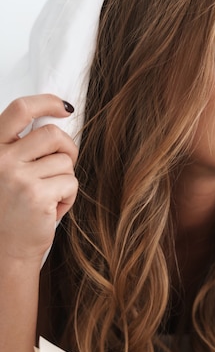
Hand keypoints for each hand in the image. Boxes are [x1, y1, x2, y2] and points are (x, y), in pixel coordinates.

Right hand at [0, 95, 77, 264]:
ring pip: (65, 161)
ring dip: (65, 179)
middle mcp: (1, 159)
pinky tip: (51, 209)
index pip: (19, 110)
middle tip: (63, 166)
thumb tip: (58, 120)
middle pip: (53, 134)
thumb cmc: (12, 209)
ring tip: (49, 196)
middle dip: (67, 149)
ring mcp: (18, 177)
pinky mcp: (36, 194)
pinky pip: (71, 182)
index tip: (64, 107)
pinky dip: (68, 197)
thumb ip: (23, 148)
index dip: (46, 102)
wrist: (6, 249)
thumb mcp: (8, 170)